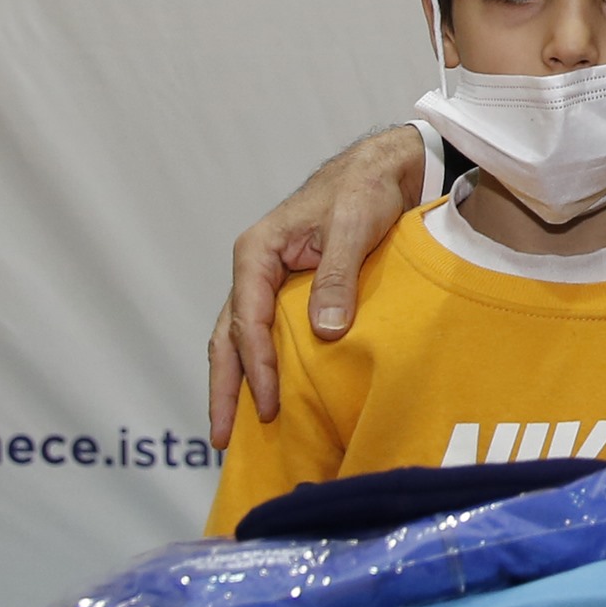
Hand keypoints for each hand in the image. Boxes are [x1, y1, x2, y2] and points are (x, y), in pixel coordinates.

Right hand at [209, 126, 426, 442]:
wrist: (385, 167)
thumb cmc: (365, 189)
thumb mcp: (353, 227)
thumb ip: (336, 277)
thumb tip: (324, 332)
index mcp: (257, 251)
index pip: (247, 319)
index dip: (255, 366)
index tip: (268, 405)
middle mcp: (254, 268)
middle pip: (227, 337)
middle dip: (223, 388)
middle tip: (220, 439)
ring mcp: (268, 280)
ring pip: (239, 339)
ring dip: (236, 382)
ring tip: (232, 432)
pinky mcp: (289, 290)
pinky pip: (265, 333)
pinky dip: (261, 365)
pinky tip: (266, 395)